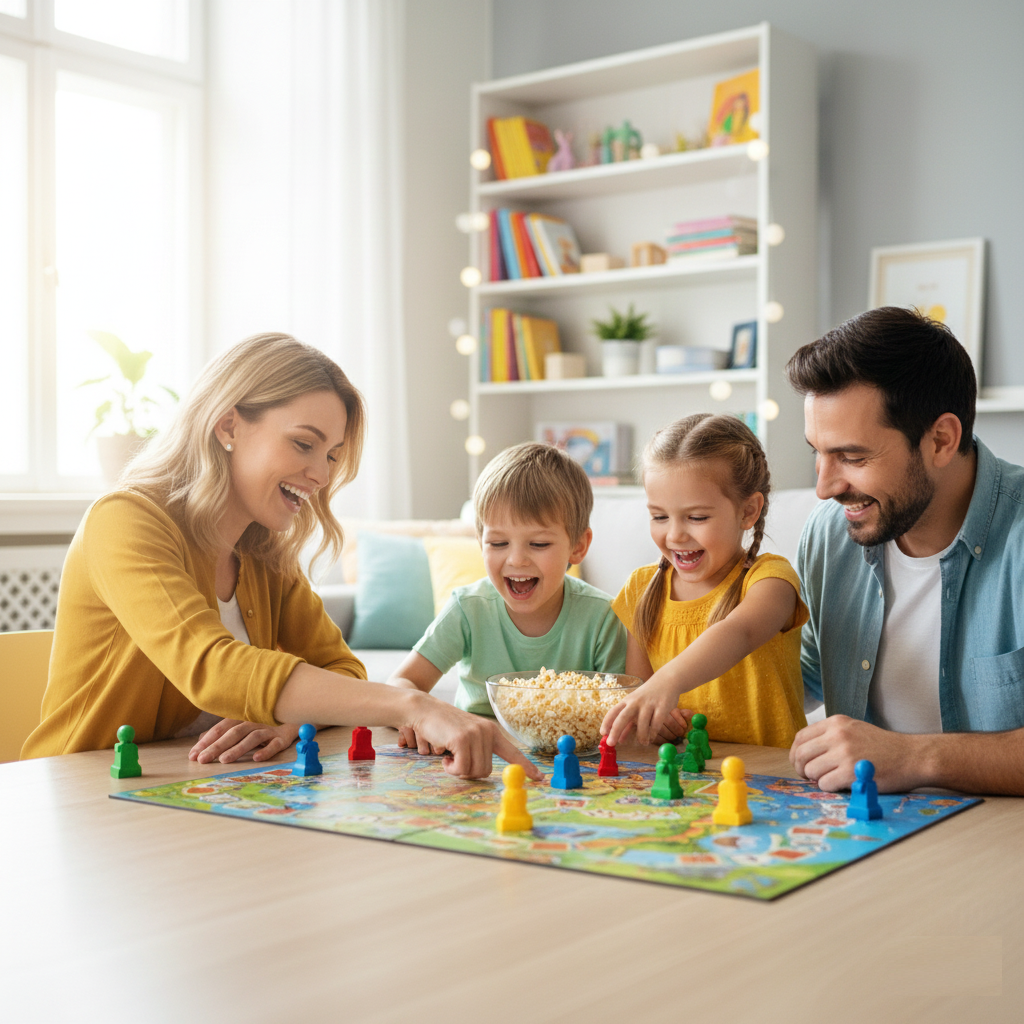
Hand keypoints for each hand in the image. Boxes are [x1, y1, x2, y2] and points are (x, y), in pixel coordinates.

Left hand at [189, 719, 301, 764]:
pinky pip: (275, 744)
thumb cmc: (263, 726)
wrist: (294, 719)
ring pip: (252, 737)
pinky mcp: (283, 738)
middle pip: (233, 732)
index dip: (207, 741)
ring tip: (224, 760)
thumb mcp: (242, 728)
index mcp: (241, 719)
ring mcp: (269, 729)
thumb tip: (202, 740)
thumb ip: (223, 733)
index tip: (193, 755)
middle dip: (217, 746)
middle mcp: (253, 722)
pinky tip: (256, 758)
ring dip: (238, 748)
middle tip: (202, 759)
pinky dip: (266, 750)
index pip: (221, 728)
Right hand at [404, 694, 543, 781]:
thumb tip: (485, 771)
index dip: (526, 767)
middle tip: (455, 762)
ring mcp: (476, 734)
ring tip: (449, 757)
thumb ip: (478, 750)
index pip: (513, 752)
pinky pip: (462, 768)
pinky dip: (451, 769)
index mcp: (491, 732)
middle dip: (469, 772)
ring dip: (458, 771)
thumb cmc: (443, 727)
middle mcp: (487, 731)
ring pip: (475, 771)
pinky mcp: (462, 739)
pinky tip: (444, 756)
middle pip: (487, 771)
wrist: (424, 709)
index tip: (540, 778)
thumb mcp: (467, 736)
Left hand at [602, 674, 684, 746]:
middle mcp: (636, 702)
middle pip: (623, 717)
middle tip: (611, 743)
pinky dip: (653, 733)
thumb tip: (620, 740)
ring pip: (642, 723)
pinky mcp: (662, 707)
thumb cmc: (648, 696)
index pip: (613, 711)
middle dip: (615, 730)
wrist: (667, 680)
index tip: (602, 733)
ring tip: (643, 742)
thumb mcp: (636, 706)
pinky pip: (656, 724)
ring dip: (641, 736)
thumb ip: (628, 723)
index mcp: (627, 700)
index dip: (606, 722)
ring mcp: (649, 704)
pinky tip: (652, 737)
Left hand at [789, 715, 923, 791]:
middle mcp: (837, 735)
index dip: (796, 754)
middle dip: (802, 769)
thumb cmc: (884, 747)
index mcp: (836, 723)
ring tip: (831, 779)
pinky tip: (841, 785)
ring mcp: (844, 753)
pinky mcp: (851, 773)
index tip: (800, 763)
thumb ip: (830, 737)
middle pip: (802, 755)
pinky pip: (825, 784)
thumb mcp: (854, 730)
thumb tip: (804, 754)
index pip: (801, 737)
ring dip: (817, 779)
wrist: (912, 756)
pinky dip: (829, 788)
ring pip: (811, 771)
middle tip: (810, 776)